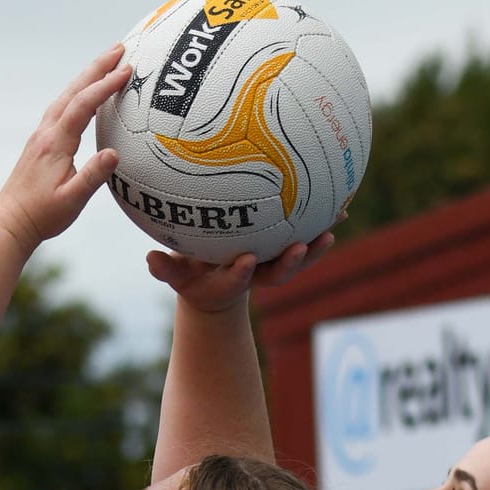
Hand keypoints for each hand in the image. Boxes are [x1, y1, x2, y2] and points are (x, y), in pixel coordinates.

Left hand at [0, 45, 131, 252]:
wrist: (10, 223)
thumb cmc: (42, 216)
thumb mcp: (72, 201)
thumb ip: (93, 177)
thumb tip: (114, 154)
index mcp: (55, 143)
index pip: (83, 105)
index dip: (105, 86)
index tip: (126, 70)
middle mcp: (46, 133)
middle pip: (73, 91)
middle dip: (97, 68)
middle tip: (120, 48)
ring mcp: (41, 136)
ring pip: (66, 97)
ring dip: (86, 77)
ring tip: (106, 62)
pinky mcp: (40, 143)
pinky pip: (61, 108)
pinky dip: (77, 93)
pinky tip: (85, 94)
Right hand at [147, 233, 336, 312]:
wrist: (214, 283)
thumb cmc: (190, 273)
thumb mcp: (176, 273)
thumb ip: (165, 268)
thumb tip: (149, 259)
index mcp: (230, 279)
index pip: (237, 277)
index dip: (243, 272)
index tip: (247, 260)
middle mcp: (256, 273)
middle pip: (277, 274)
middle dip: (289, 263)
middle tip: (299, 247)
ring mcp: (272, 263)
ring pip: (295, 258)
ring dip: (314, 248)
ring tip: (330, 230)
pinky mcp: (283, 250)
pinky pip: (305, 237)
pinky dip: (321, 224)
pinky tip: (341, 206)